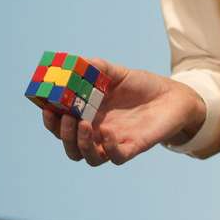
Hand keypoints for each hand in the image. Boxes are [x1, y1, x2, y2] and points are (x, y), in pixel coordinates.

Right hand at [38, 57, 205, 165]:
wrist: (173, 96)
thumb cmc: (142, 86)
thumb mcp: (117, 73)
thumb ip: (97, 68)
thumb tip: (78, 61)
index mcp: (89, 116)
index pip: (61, 126)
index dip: (50, 121)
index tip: (46, 107)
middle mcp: (98, 133)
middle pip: (71, 147)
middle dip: (62, 135)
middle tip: (65, 117)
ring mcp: (115, 142)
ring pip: (89, 158)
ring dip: (81, 144)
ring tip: (84, 124)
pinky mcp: (133, 147)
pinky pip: (116, 158)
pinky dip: (109, 149)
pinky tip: (109, 133)